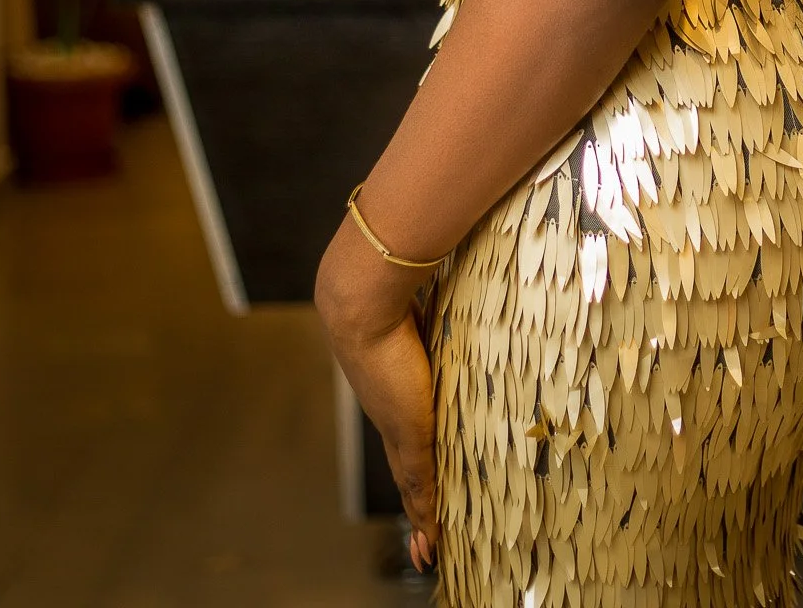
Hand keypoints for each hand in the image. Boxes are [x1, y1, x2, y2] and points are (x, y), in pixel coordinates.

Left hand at [315, 216, 438, 570]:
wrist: (361, 296)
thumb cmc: (396, 287)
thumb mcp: (425, 295)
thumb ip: (435, 287)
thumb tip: (441, 253)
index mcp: (394, 386)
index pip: (406, 434)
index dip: (416, 464)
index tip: (422, 491)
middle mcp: (392, 411)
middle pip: (408, 469)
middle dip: (420, 502)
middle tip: (429, 540)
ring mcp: (398, 426)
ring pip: (414, 485)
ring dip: (424, 518)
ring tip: (430, 550)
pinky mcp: (408, 434)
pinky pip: (421, 489)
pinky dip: (428, 519)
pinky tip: (432, 546)